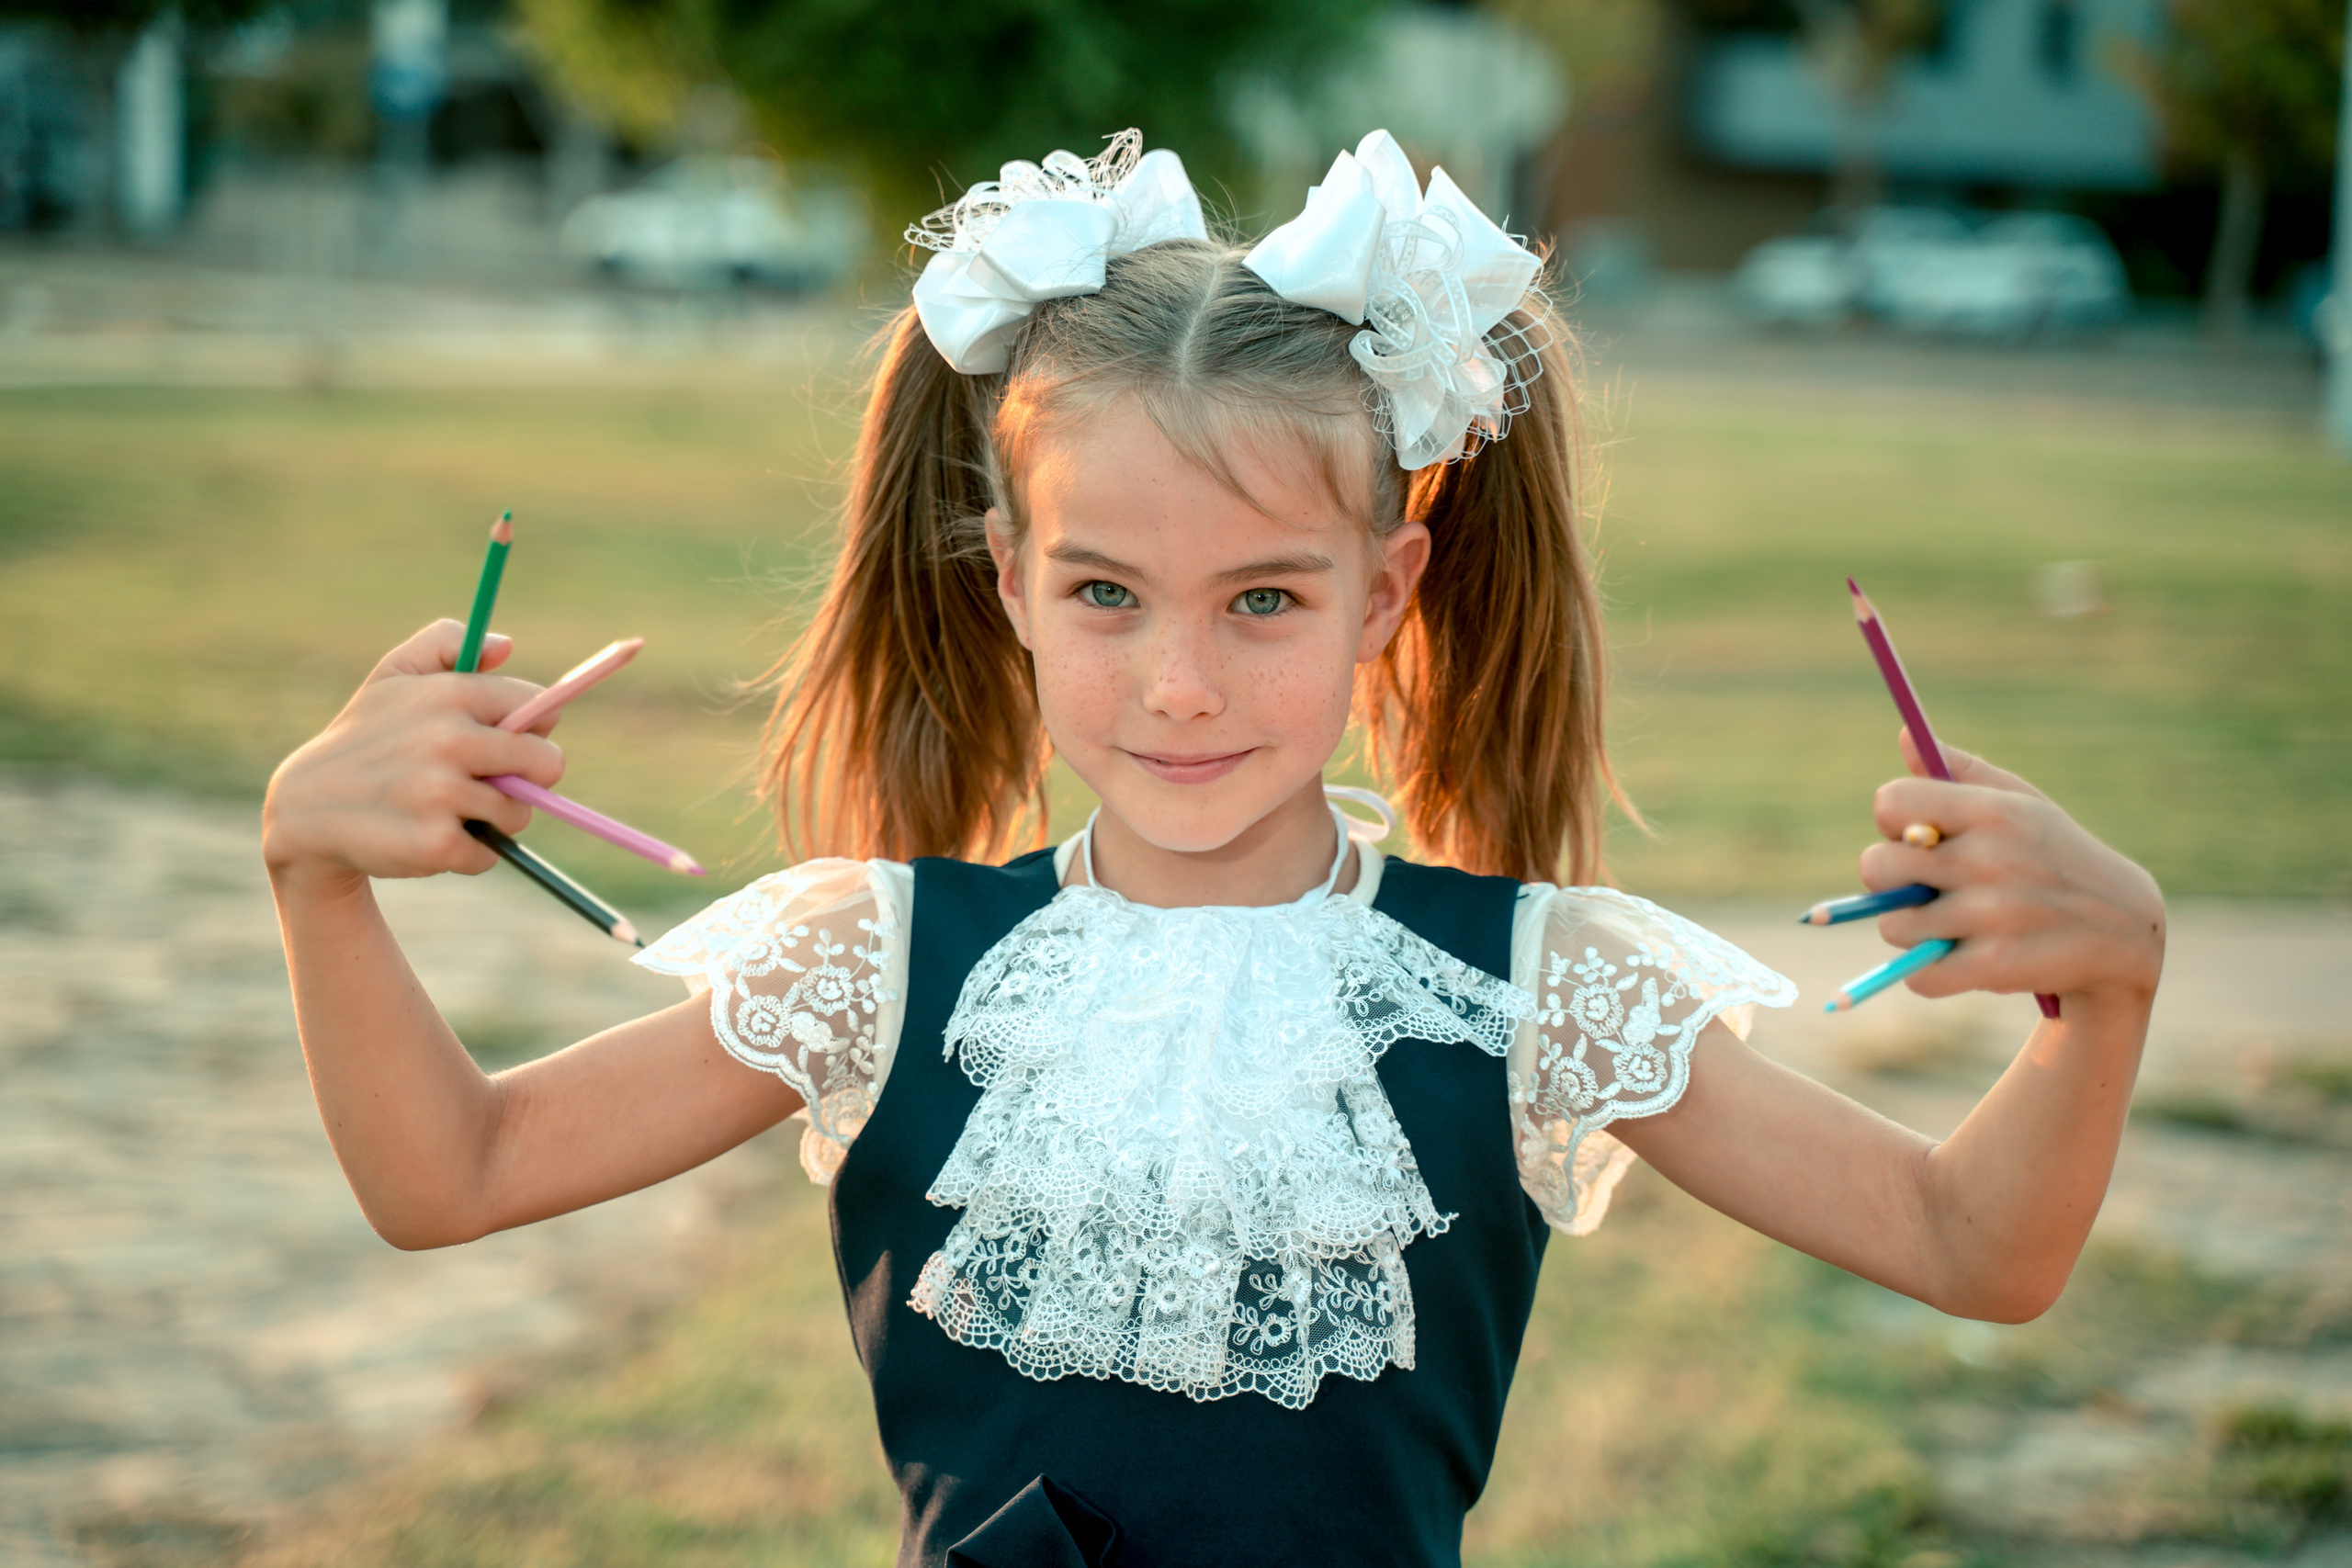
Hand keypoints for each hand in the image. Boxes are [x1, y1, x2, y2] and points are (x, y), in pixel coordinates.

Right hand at [263, 620, 565, 890]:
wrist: (306, 808)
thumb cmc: (365, 736)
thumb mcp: (392, 674)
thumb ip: (446, 643)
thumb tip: (505, 646)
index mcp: (449, 694)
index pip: (539, 708)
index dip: (530, 728)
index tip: (504, 738)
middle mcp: (449, 740)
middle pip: (547, 764)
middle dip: (526, 777)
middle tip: (490, 780)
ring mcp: (442, 794)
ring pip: (519, 813)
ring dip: (495, 818)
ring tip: (448, 808)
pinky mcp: (437, 843)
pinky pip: (490, 853)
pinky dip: (470, 853)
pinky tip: (431, 835)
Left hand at [1859, 729, 2163, 1009]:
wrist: (2126, 929)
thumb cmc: (2056, 856)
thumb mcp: (2020, 801)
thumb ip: (1958, 771)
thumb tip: (1904, 735)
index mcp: (1992, 811)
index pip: (1892, 802)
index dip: (1892, 822)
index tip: (1917, 836)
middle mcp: (1989, 859)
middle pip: (1876, 867)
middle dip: (1891, 880)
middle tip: (1925, 885)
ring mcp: (1993, 914)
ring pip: (1893, 926)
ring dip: (1911, 930)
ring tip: (1947, 923)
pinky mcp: (1996, 965)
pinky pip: (1919, 974)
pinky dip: (1928, 972)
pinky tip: (1955, 957)